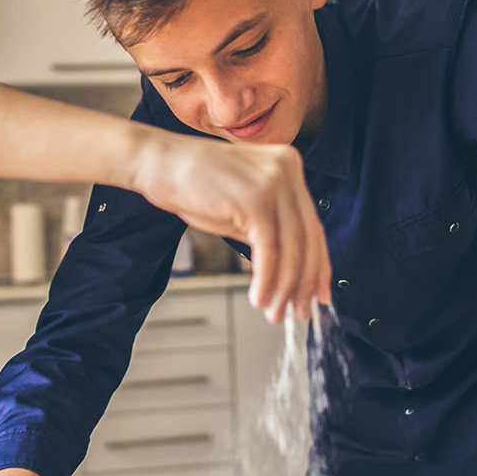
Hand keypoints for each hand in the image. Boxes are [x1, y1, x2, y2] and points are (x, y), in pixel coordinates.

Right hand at [132, 132, 331, 322]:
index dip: (318, 265)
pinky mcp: (256, 199)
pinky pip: (269, 251)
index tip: (318, 293)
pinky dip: (266, 280)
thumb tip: (288, 270)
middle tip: (298, 311)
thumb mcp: (241, 206)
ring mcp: (274, 182)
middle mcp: (288, 170)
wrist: (158, 163)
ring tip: (273, 312)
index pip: (313, 225)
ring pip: (292, 249)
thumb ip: (267, 228)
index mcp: (288, 166)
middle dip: (304, 283)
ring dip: (283, 288)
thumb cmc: (192, 184)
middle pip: (308, 239)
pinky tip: (258, 298)